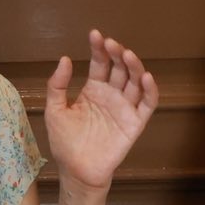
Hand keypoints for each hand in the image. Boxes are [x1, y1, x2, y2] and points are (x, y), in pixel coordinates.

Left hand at [43, 30, 158, 195]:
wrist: (76, 170)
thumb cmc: (64, 141)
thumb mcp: (55, 109)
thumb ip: (58, 85)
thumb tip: (66, 58)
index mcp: (93, 90)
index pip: (100, 63)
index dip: (99, 49)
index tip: (95, 34)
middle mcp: (111, 95)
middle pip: (119, 69)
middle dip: (117, 54)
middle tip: (111, 43)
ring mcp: (125, 108)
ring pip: (135, 82)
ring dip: (134, 67)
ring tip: (127, 54)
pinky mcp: (135, 123)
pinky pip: (147, 104)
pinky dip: (150, 90)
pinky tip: (145, 77)